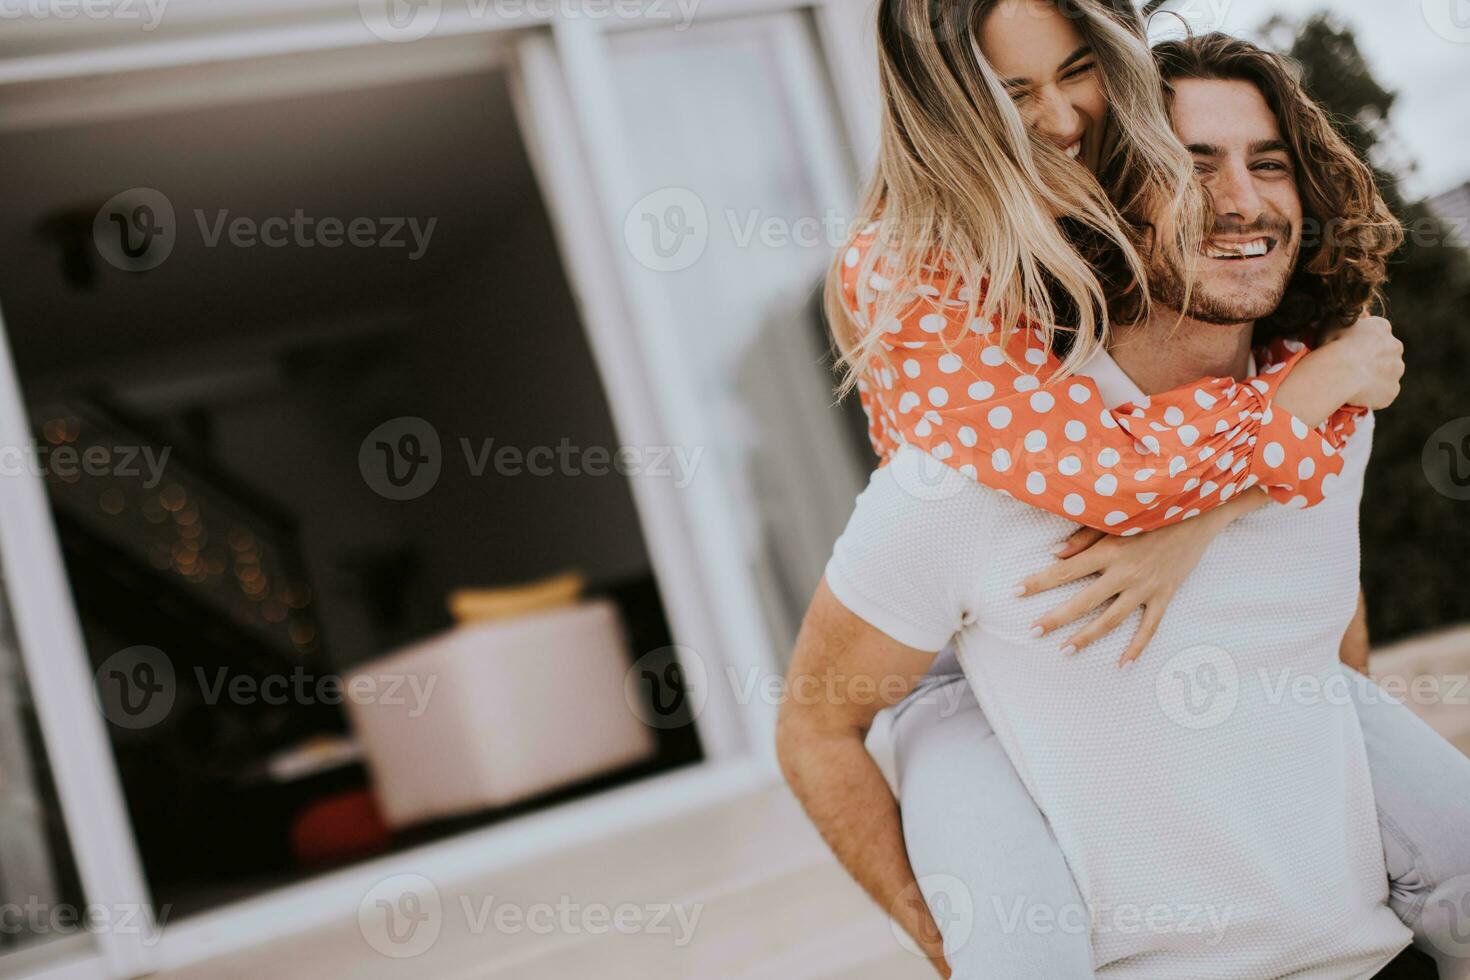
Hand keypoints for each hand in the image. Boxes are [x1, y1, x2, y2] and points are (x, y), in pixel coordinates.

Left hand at [1016, 519, 1216, 665]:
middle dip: (1056, 617)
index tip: (1015, 592)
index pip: (1065, 570)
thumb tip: (1054, 554)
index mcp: (1108, 550)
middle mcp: (1125, 572)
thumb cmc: (1152, 512)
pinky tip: (1122, 665)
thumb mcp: (1117, 520)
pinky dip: (1137, 648)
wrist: (1198, 513)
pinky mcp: (1165, 595)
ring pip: (1112, 619)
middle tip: (1032, 631)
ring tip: (1065, 651)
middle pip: (1083, 601)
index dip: (1039, 582)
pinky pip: (1150, 627)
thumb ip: (1083, 538)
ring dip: (1087, 637)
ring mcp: (1146, 587)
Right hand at [1320, 313, 1403, 409]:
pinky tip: (1356, 395)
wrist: (1340, 371)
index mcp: (1381, 327)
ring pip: (1386, 374)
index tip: (1348, 350)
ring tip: (1353, 383)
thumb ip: (1347, 322)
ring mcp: (1396, 370)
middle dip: (1373, 360)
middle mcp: (1395, 346)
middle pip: (1385, 353)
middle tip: (1351, 368)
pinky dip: (1372, 394)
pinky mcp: (1392, 389)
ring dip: (1374, 377)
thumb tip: (1352, 320)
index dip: (1361, 343)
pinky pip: (1382, 393)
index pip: (1375, 334)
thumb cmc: (1333, 345)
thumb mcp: (1334, 324)